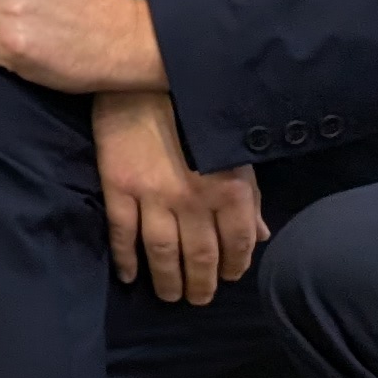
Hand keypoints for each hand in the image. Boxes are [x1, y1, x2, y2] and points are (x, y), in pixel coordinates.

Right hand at [92, 90, 263, 302]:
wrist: (147, 77)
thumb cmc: (198, 114)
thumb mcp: (234, 152)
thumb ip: (248, 198)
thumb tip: (258, 236)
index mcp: (231, 189)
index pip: (239, 243)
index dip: (234, 266)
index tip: (227, 277)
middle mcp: (195, 199)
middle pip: (200, 256)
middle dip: (200, 285)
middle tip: (197, 300)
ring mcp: (153, 196)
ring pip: (161, 252)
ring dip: (167, 280)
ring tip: (168, 295)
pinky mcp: (119, 188)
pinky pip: (122, 234)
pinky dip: (126, 259)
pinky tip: (130, 275)